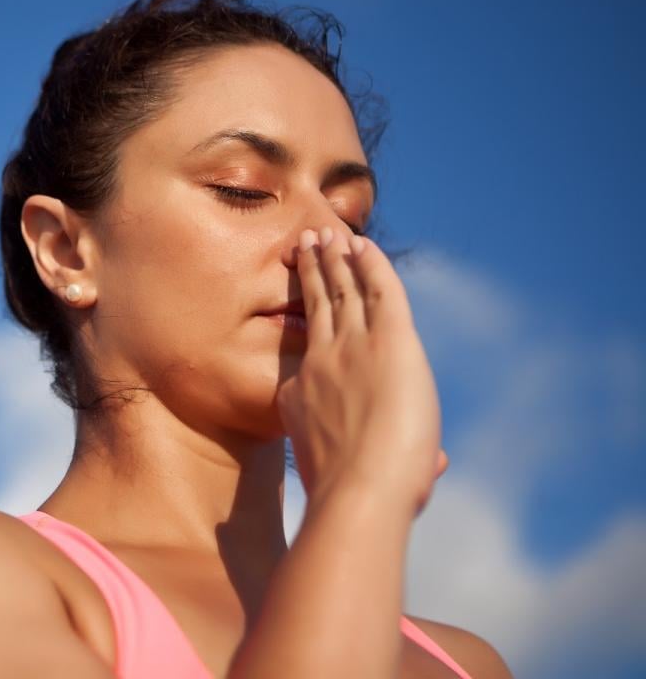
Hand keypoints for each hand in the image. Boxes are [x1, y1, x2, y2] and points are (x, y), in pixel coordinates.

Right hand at [277, 226, 446, 517]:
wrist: (357, 492)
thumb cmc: (355, 498)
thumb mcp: (360, 476)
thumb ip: (397, 463)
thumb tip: (435, 466)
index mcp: (300, 394)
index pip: (308, 348)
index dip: (309, 321)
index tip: (308, 307)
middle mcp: (320, 361)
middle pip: (317, 306)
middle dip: (312, 273)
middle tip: (305, 246)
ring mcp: (351, 347)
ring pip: (341, 290)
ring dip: (333, 260)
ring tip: (325, 237)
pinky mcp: (389, 340)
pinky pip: (378, 288)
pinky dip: (369, 264)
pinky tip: (361, 245)